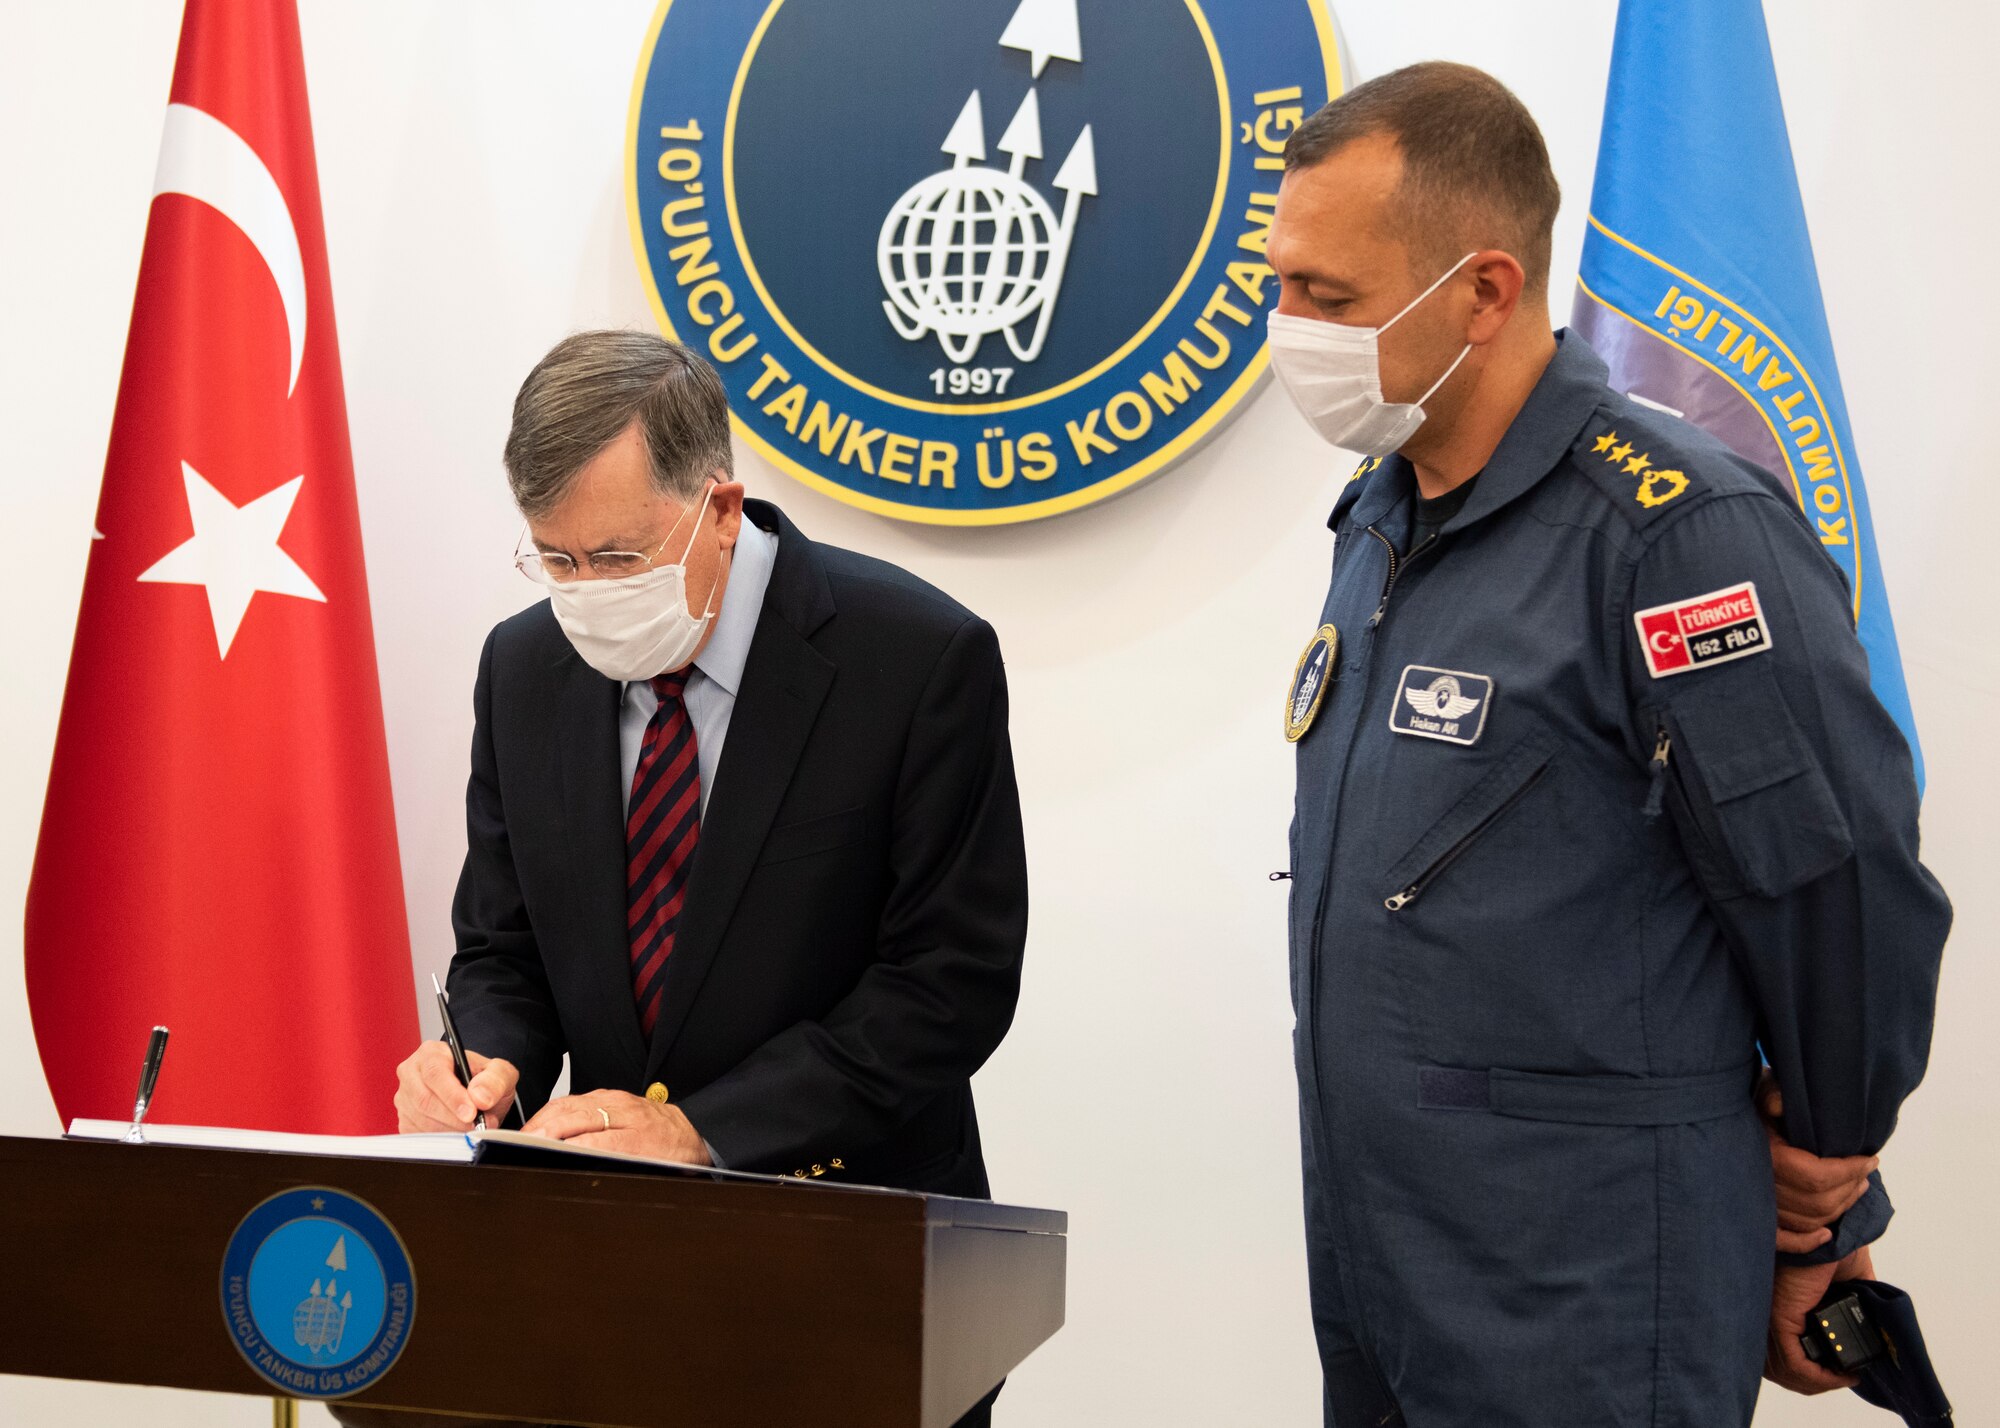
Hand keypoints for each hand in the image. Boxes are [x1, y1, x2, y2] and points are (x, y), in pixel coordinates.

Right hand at [394, 1041, 518, 1131]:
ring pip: (421, 1120)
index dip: (452, 1096)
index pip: (435, 1073)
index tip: (471, 1113)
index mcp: (432, 1052)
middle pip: (425, 1100)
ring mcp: (404, 1097)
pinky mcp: (403, 1119)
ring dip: (450, 1130)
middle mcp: (412, 1072)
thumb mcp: (500, 1073)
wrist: (477, 1098)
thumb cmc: (484, 1081)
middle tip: (478, 1127)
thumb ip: (494, 1080)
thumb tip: (480, 1096)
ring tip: (472, 1129)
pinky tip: (457, 1133)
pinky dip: (440, 1139)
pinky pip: (417, 1134)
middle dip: (454, 1118)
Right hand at [521, 1089, 710, 1165]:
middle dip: (546, 1130)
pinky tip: (541, 1123)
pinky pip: (576, 1099)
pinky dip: (553, 1111)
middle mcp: (627, 1113)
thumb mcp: (651, 1174)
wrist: (692, 1134)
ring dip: (544, 1119)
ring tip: (524, 1137)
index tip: (543, 1153)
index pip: (596, 1140)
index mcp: (640, 1138)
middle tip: (521, 1144)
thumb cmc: (671, 1157)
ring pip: (573, 1104)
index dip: (567, 1146)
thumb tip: (583, 1171)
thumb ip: (620, 1170)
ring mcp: (617, 1100)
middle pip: (578, 1117)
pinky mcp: (609, 1095)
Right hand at [1757, 1070, 1876, 1253]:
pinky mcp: (1759, 1218)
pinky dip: (1807, 1242)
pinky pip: (1785, 1240)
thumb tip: (1782, 1105)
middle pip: (1819, 1201)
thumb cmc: (1749, 1103)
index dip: (1849, 1171)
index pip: (1817, 1176)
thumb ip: (1773, 1094)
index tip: (1871, 1159)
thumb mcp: (1762, 1090)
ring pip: (1810, 1220)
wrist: (1720, 1121)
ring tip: (1857, 1187)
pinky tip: (1826, 1235)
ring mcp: (1759, 1206)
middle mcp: (1762, 1187)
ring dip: (1841, 1207)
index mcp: (1766, 1158)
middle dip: (1850, 1186)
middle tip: (1866, 1171)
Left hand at [1764, 1243, 1874, 1394]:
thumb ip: (1858, 1301)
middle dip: (1811, 1383)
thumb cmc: (1834, 1244)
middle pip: (1778, 1368)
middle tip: (1840, 1380)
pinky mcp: (1780, 1316)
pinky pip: (1794, 1362)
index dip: (1805, 1373)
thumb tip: (1876, 1326)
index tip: (1836, 1375)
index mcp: (1783, 1305)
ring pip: (1785, 1371)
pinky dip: (1819, 1378)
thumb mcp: (1851, 1280)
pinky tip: (1843, 1376)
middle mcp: (1770, 1312)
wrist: (1832, 1227)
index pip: (1778, 1353)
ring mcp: (1771, 1315)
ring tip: (1844, 1378)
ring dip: (1818, 1384)